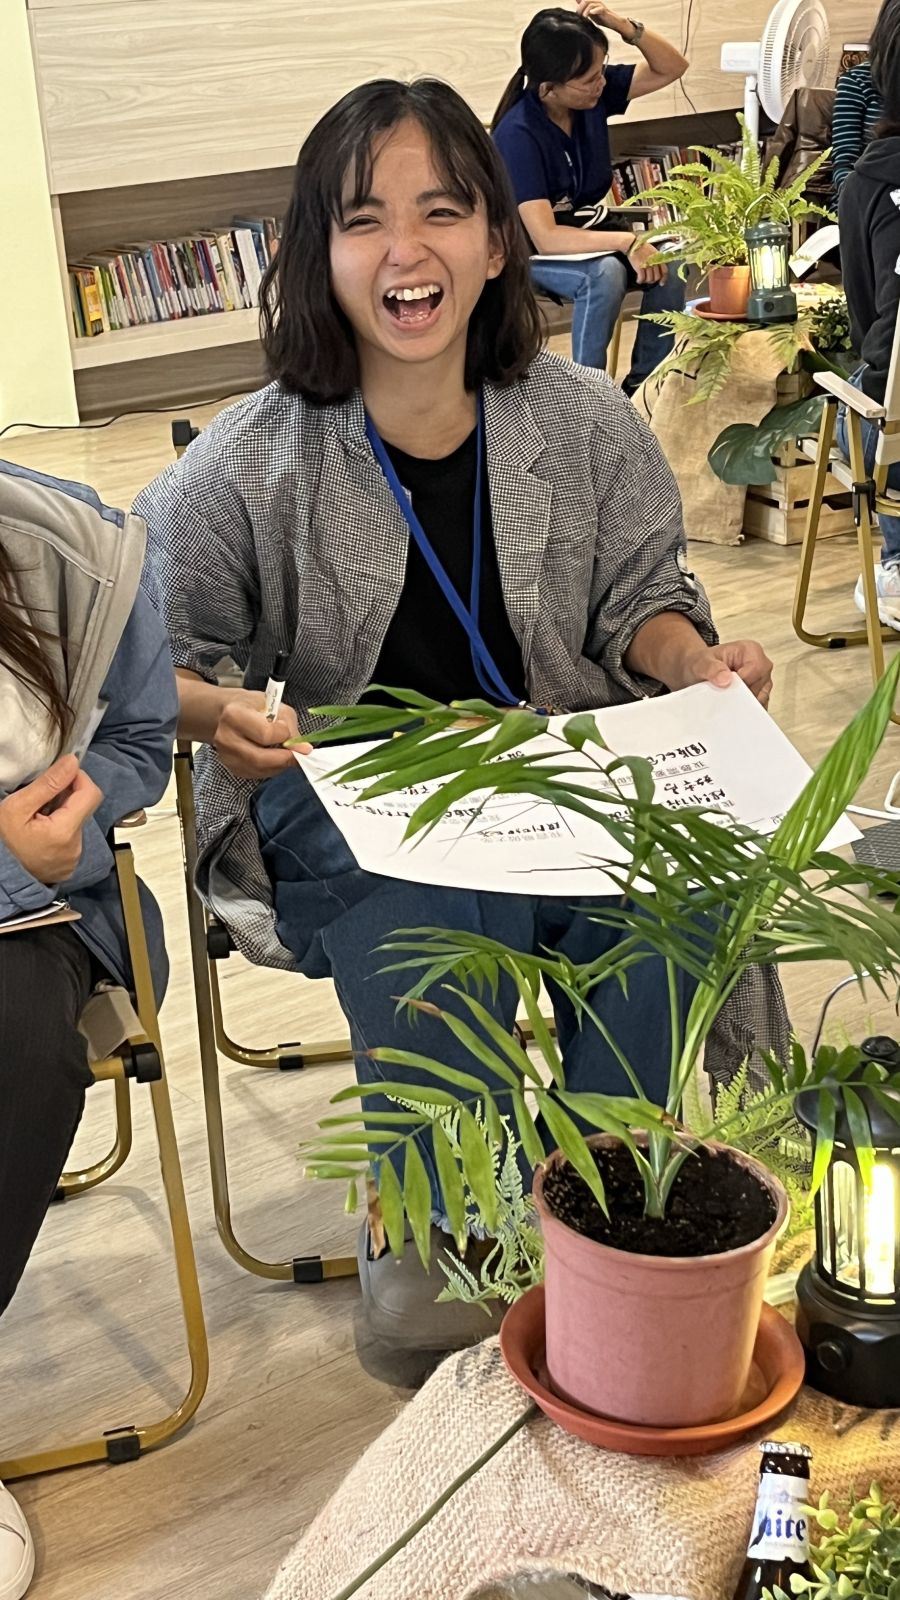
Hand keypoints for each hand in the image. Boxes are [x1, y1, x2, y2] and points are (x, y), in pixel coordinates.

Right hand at [0, 754, 102, 882]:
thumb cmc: (2, 841)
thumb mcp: (17, 807)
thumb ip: (48, 784)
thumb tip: (72, 762)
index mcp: (64, 831)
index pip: (91, 794)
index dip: (79, 778)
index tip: (61, 775)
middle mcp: (76, 847)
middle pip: (84, 809)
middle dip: (67, 797)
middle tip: (42, 799)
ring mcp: (73, 859)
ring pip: (77, 824)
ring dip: (62, 815)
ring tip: (38, 819)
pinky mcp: (68, 866)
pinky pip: (72, 840)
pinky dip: (60, 831)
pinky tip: (41, 834)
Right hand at [213, 691, 301, 779]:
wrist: (228, 714)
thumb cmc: (254, 707)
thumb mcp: (276, 707)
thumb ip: (290, 728)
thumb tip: (303, 750)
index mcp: (234, 715)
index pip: (265, 734)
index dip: (283, 735)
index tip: (287, 730)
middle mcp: (226, 738)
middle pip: (261, 759)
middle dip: (285, 758)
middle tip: (298, 753)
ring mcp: (226, 756)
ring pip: (261, 770)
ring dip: (280, 765)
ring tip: (285, 752)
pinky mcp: (232, 768)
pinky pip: (258, 775)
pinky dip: (272, 769)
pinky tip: (274, 758)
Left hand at [576, 1, 627, 34]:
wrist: (613, 23)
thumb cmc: (602, 18)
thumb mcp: (591, 14)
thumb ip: (585, 8)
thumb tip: (577, 1)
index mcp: (592, 3)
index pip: (582, 0)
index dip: (578, 5)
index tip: (577, 14)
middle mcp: (596, 2)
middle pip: (585, 1)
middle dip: (580, 9)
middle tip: (579, 17)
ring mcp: (600, 6)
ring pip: (590, 4)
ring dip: (585, 11)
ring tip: (584, 17)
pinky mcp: (604, 11)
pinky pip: (599, 8)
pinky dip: (594, 11)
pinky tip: (591, 14)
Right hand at [628, 236, 666, 284]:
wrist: (633, 244)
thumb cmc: (642, 247)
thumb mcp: (653, 251)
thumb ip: (657, 259)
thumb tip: (657, 269)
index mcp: (658, 257)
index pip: (664, 270)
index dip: (663, 278)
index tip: (661, 283)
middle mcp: (654, 261)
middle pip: (657, 276)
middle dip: (653, 281)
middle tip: (648, 280)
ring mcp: (647, 264)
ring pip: (650, 279)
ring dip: (646, 281)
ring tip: (643, 279)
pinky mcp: (640, 267)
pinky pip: (642, 278)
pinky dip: (640, 281)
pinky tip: (638, 280)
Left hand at [678, 640, 773, 706]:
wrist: (700, 671)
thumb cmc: (704, 663)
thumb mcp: (701, 663)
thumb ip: (712, 669)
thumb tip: (725, 679)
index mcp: (751, 650)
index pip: (755, 670)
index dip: (741, 683)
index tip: (725, 687)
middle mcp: (761, 664)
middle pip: (760, 686)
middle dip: (742, 696)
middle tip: (723, 695)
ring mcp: (763, 680)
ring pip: (760, 699)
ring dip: (744, 704)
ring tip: (726, 699)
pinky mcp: (760, 693)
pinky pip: (758, 706)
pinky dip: (746, 709)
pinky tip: (732, 707)